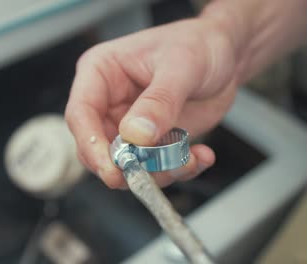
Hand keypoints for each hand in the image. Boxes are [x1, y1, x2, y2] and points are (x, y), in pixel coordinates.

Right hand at [66, 17, 238, 188]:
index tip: (111, 169)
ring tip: (189, 159)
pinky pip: (155, 167)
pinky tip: (200, 156)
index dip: (92, 145)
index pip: (81, 113)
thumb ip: (159, 101)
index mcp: (102, 72)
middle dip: (126, 166)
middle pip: (99, 147)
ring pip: (127, 163)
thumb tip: (136, 134)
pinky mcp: (152, 140)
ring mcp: (130, 124)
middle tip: (151, 175)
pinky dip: (177, 169)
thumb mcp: (181, 66)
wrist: (225, 55)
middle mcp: (110, 101)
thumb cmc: (198, 45)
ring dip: (158, 171)